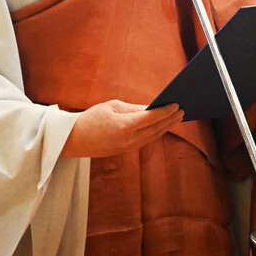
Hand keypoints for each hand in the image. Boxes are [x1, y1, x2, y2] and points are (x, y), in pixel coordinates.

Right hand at [60, 100, 183, 157]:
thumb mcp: (111, 106)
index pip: (151, 117)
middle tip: (182, 111)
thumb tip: (151, 108)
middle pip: (156, 129)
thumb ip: (133, 108)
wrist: (74, 140)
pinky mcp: (126, 150)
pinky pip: (146, 140)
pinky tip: (162, 126)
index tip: (176, 104)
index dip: (165, 111)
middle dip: (170, 119)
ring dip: (165, 127)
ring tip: (176, 118)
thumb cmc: (91, 118)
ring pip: (153, 136)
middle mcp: (129, 139)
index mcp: (125, 126)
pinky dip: (156, 132)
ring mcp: (128, 147)